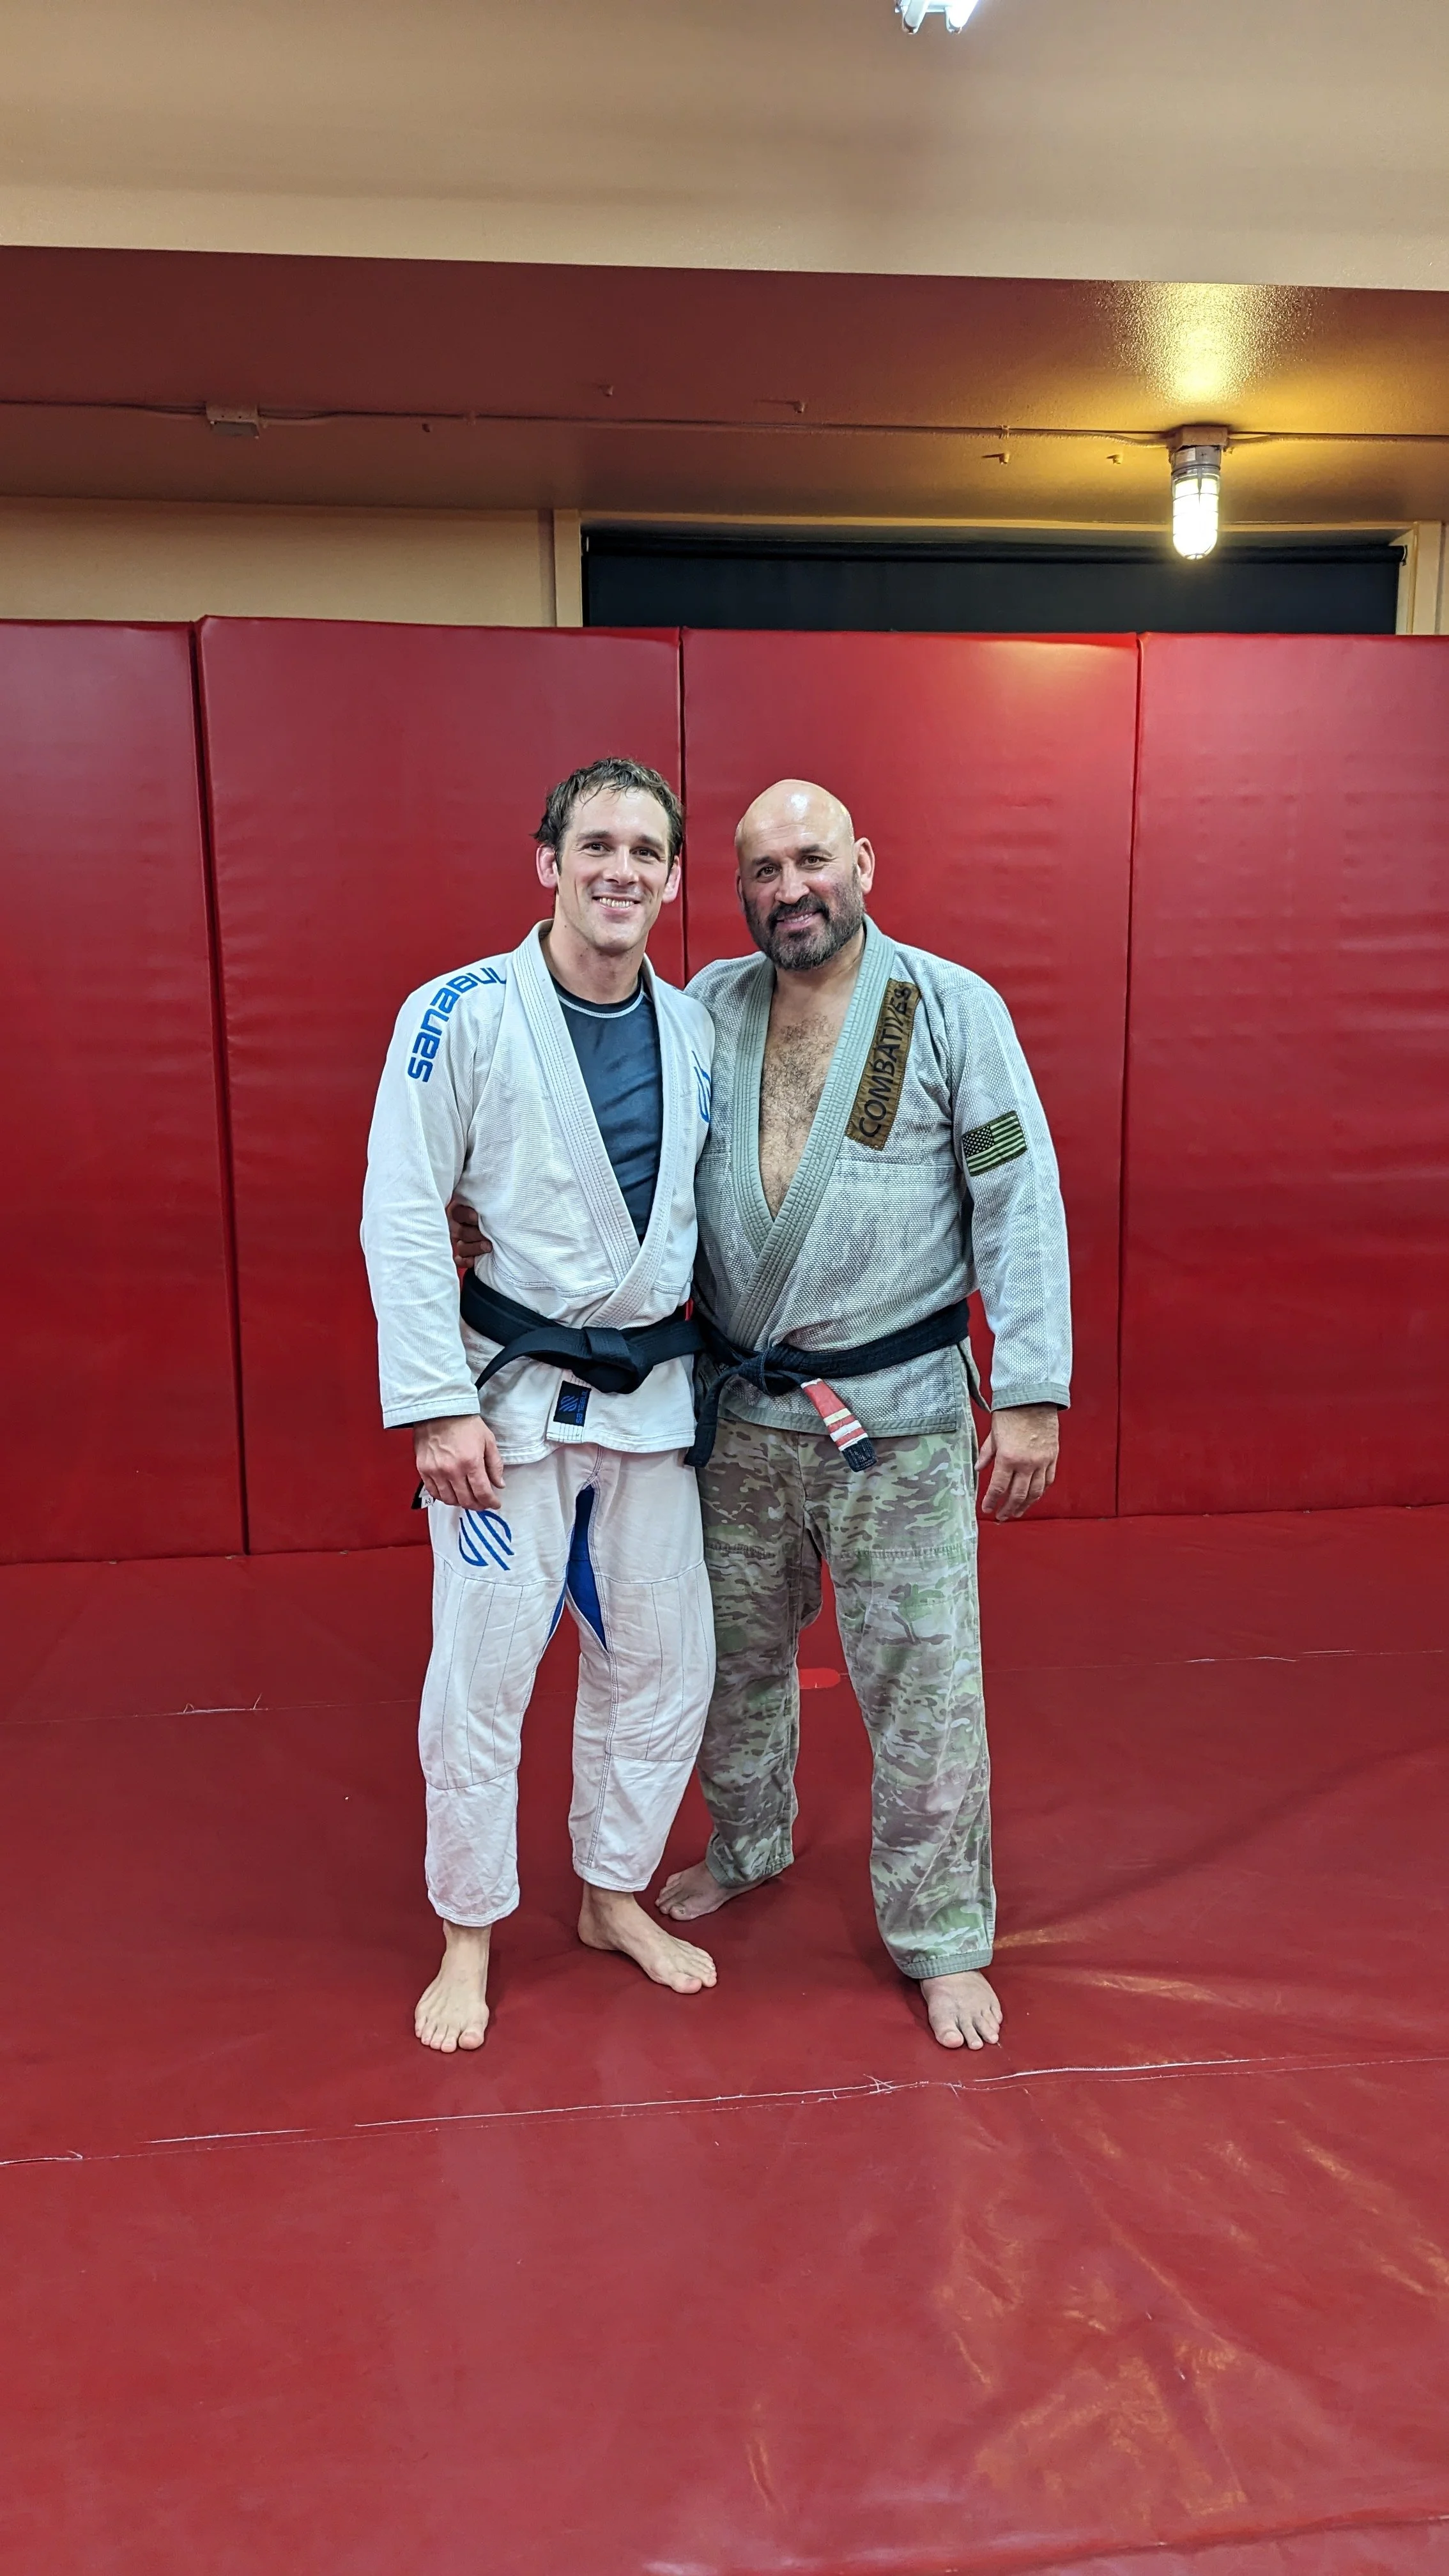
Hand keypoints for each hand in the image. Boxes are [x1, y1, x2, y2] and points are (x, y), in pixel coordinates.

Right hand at [414, 1414, 505, 1510]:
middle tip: (482, 1503)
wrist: (439, 1410)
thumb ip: (495, 1464)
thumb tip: (499, 1483)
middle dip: (478, 1505)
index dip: (491, 1502)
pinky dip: (444, 1497)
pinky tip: (451, 1493)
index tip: (494, 1503)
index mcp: (471, 1462)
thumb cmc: (463, 1422)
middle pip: (466, 1500)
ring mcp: (436, 1471)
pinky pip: (434, 1492)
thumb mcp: (488, 1440)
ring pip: (450, 1500)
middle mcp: (452, 1470)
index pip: (483, 1493)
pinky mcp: (424, 1470)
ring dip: (461, 1503)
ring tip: (467, 1498)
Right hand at [447, 1198, 490, 1269]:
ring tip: (488, 1246)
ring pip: (461, 1246)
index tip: (476, 1217)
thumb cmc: (491, 1213)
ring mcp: (457, 1240)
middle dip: (475, 1234)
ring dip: (474, 1247)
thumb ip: (484, 1203)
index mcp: (460, 1211)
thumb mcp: (486, 1206)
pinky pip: (458, 1260)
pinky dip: (465, 1261)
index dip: (466, 1216)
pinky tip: (473, 1260)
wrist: (497, 1227)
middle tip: (487, 1235)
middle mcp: (456, 1225)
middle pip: (460, 1231)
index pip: (458, 1213)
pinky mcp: (460, 1254)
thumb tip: (494, 1195)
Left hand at [977, 1403, 1058, 1521]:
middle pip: (1017, 1495)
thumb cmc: (1011, 1412)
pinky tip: (1034, 1496)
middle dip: (1008, 1508)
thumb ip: (986, 1454)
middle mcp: (1026, 1464)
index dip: (992, 1501)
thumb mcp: (993, 1433)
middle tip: (1002, 1516)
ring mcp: (1041, 1462)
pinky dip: (1041, 1491)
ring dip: (1025, 1505)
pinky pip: (1048, 1480)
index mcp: (1007, 1458)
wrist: (1034, 1399)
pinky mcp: (1052, 1457)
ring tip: (1017, 1512)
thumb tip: (978, 1468)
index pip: (998, 1488)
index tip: (987, 1508)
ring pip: (1035, 1492)